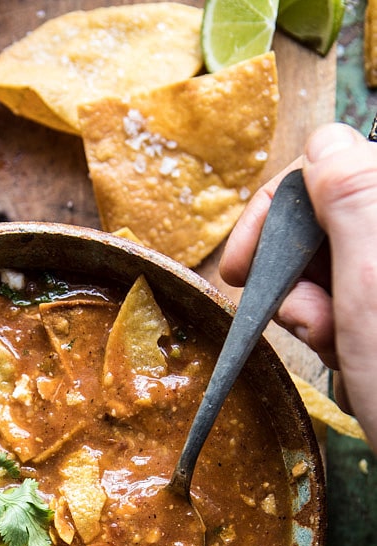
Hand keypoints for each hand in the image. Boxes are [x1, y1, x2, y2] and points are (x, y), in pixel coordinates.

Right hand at [221, 121, 376, 448]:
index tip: (239, 265)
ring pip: (328, 262)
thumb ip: (354, 197)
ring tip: (332, 342)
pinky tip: (343, 350)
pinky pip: (342, 297)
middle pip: (325, 218)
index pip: (329, 167)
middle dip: (295, 269)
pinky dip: (329, 326)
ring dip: (310, 305)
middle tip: (301, 318)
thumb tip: (326, 138)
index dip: (275, 211)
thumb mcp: (373, 282)